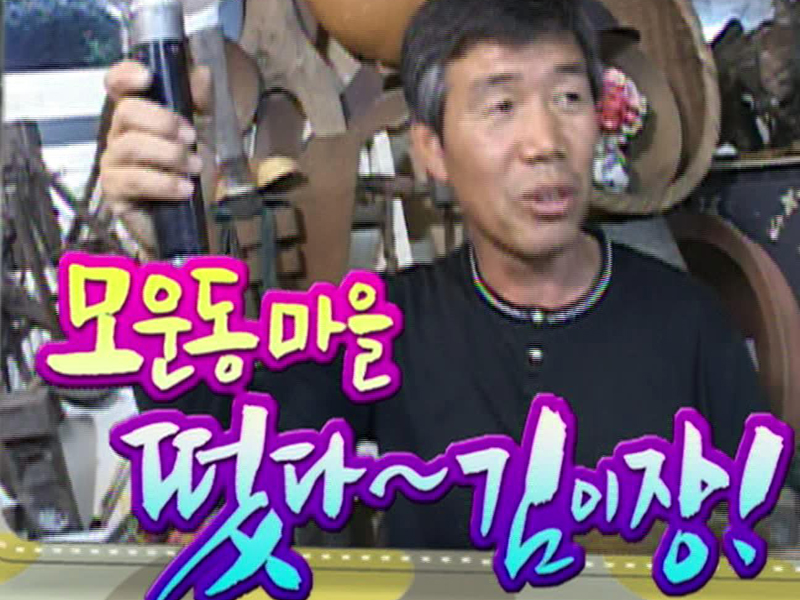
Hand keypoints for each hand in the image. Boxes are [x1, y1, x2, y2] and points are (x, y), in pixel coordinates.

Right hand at [99, 60, 210, 252]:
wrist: (194, 220)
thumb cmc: (191, 175)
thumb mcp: (206, 135)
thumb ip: (202, 103)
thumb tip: (202, 73)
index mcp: (138, 117)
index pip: (116, 85)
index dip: (125, 75)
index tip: (147, 77)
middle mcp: (120, 136)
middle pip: (126, 112)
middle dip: (164, 121)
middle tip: (191, 138)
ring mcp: (114, 164)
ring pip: (131, 145)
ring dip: (170, 155)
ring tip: (195, 168)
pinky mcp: (116, 192)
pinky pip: (132, 180)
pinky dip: (163, 183)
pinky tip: (184, 189)